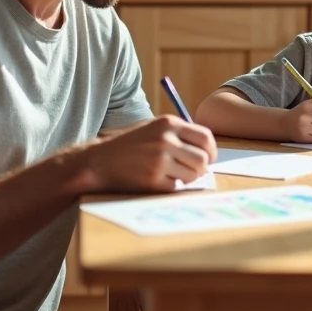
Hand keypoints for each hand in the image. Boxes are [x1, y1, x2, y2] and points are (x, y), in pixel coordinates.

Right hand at [84, 116, 216, 192]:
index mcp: (168, 123)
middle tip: (194, 171)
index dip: (212, 151)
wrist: (99, 161)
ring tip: (175, 175)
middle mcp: (166, 140)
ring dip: (188, 178)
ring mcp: (159, 161)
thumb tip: (206, 149)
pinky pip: (176, 186)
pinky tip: (159, 180)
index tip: (209, 158)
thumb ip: (178, 133)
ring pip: (193, 175)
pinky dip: (172, 186)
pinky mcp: (153, 180)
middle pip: (203, 159)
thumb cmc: (128, 145)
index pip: (206, 137)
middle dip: (202, 168)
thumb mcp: (152, 127)